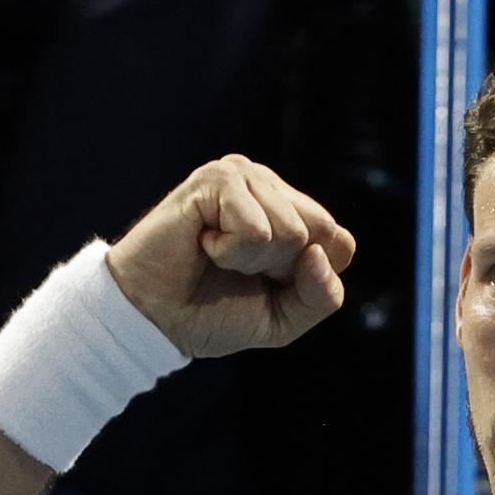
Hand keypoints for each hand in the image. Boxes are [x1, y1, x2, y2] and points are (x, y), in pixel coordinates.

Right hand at [104, 154, 357, 358]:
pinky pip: (256, 228)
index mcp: (292, 212)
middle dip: (280, 268)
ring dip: (250, 260)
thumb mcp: (285, 319)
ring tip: (215, 255)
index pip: (339, 240)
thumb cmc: (213, 313)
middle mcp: (270, 186)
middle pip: (319, 231)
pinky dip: (230, 251)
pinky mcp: (215, 178)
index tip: (263, 282)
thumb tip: (319, 254)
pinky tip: (202, 243)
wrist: (155, 319)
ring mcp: (243, 176)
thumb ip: (322, 296)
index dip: (306, 277)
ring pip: (289, 230)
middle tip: (236, 268)